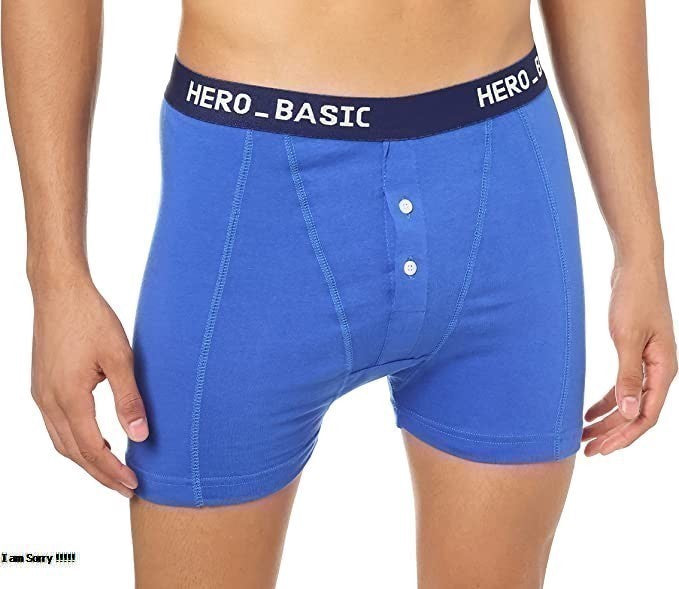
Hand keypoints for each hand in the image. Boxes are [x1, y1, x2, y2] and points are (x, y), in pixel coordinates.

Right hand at [30, 275, 148, 496]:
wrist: (60, 292)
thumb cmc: (91, 319)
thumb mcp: (119, 358)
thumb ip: (129, 398)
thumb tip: (140, 435)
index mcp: (69, 397)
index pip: (92, 449)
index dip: (112, 471)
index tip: (133, 484)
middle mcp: (48, 401)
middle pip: (74, 452)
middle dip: (100, 473)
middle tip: (125, 486)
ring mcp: (41, 394)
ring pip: (62, 441)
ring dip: (86, 459)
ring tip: (112, 470)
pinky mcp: (41, 385)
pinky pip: (56, 426)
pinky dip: (75, 441)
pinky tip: (94, 438)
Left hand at [583, 263, 676, 455]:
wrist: (635, 268)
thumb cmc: (634, 298)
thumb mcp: (628, 338)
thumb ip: (629, 376)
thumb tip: (631, 411)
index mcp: (663, 370)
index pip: (646, 416)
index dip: (623, 436)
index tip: (601, 449)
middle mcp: (659, 371)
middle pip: (637, 414)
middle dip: (612, 434)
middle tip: (587, 450)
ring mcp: (648, 363)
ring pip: (629, 402)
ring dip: (608, 420)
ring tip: (584, 435)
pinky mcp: (635, 354)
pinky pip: (623, 387)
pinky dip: (606, 401)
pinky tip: (588, 412)